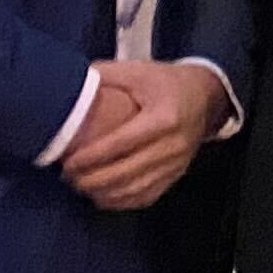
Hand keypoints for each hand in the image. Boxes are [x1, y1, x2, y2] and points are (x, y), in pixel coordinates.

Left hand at [64, 59, 229, 209]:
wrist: (204, 96)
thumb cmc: (166, 83)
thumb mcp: (139, 71)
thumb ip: (105, 75)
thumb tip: (70, 84)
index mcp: (164, 117)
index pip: (120, 144)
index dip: (91, 157)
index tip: (68, 163)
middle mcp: (174, 144)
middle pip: (126, 172)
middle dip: (92, 180)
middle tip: (68, 178)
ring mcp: (177, 162)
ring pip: (135, 188)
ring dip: (104, 193)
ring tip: (81, 187)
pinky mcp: (177, 174)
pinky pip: (147, 195)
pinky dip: (122, 201)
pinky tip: (102, 196)